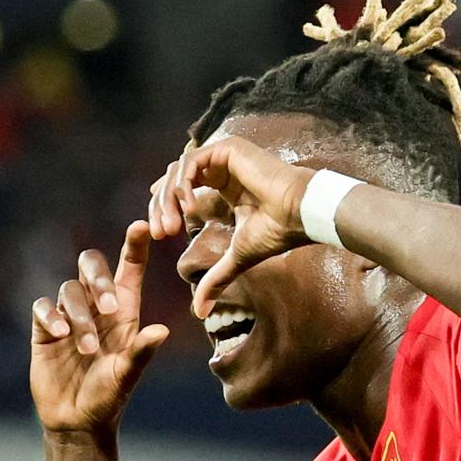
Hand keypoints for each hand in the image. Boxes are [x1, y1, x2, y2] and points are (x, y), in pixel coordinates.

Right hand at [29, 220, 170, 434]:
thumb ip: (141, 352)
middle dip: (99, 278)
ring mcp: (68, 316)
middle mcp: (96, 307)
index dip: (134, 246)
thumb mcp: (127, 376)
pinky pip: (43, 308)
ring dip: (80, 316)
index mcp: (124, 312)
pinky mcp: (44, 330)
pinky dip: (51, 317)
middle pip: (91, 266)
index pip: (128, 269)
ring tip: (86, 348)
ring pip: (69, 291)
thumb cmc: (108, 397)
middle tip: (110, 306)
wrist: (77, 421)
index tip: (141, 225)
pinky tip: (61, 335)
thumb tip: (162, 331)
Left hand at [150, 137, 316, 317]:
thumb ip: (216, 278)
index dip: (164, 211)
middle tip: (158, 234)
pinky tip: (188, 210)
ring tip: (169, 227)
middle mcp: (221, 167)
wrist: (301, 215)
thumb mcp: (236, 257)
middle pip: (173, 179)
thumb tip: (199, 312)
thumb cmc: (277, 231)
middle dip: (161, 207)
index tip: (158, 235)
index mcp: (223, 185)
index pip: (181, 190)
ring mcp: (224, 155)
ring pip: (179, 170)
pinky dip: (184, 185)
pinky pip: (192, 162)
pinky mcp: (228, 148)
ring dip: (169, 199)